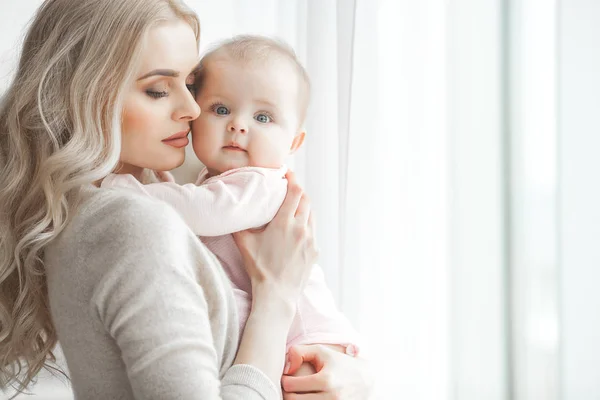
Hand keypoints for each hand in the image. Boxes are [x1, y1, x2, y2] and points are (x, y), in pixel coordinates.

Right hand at [233, 170, 318, 305]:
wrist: (277, 294)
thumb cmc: (259, 269)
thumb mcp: (244, 244)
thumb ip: (240, 224)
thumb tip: (233, 210)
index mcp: (284, 223)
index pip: (294, 192)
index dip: (292, 179)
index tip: (288, 174)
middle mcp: (301, 228)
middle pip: (306, 199)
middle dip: (299, 191)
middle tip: (289, 188)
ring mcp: (311, 240)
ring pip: (311, 214)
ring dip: (304, 207)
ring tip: (293, 208)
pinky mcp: (315, 251)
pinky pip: (313, 231)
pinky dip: (306, 224)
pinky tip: (297, 229)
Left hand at [281, 344, 373, 398]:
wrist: (367, 379)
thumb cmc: (340, 363)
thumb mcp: (322, 352)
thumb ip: (299, 352)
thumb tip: (286, 368)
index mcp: (326, 380)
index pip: (290, 386)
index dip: (285, 380)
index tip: (287, 377)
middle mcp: (331, 397)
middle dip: (287, 392)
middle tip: (290, 386)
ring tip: (298, 392)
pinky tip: (307, 397)